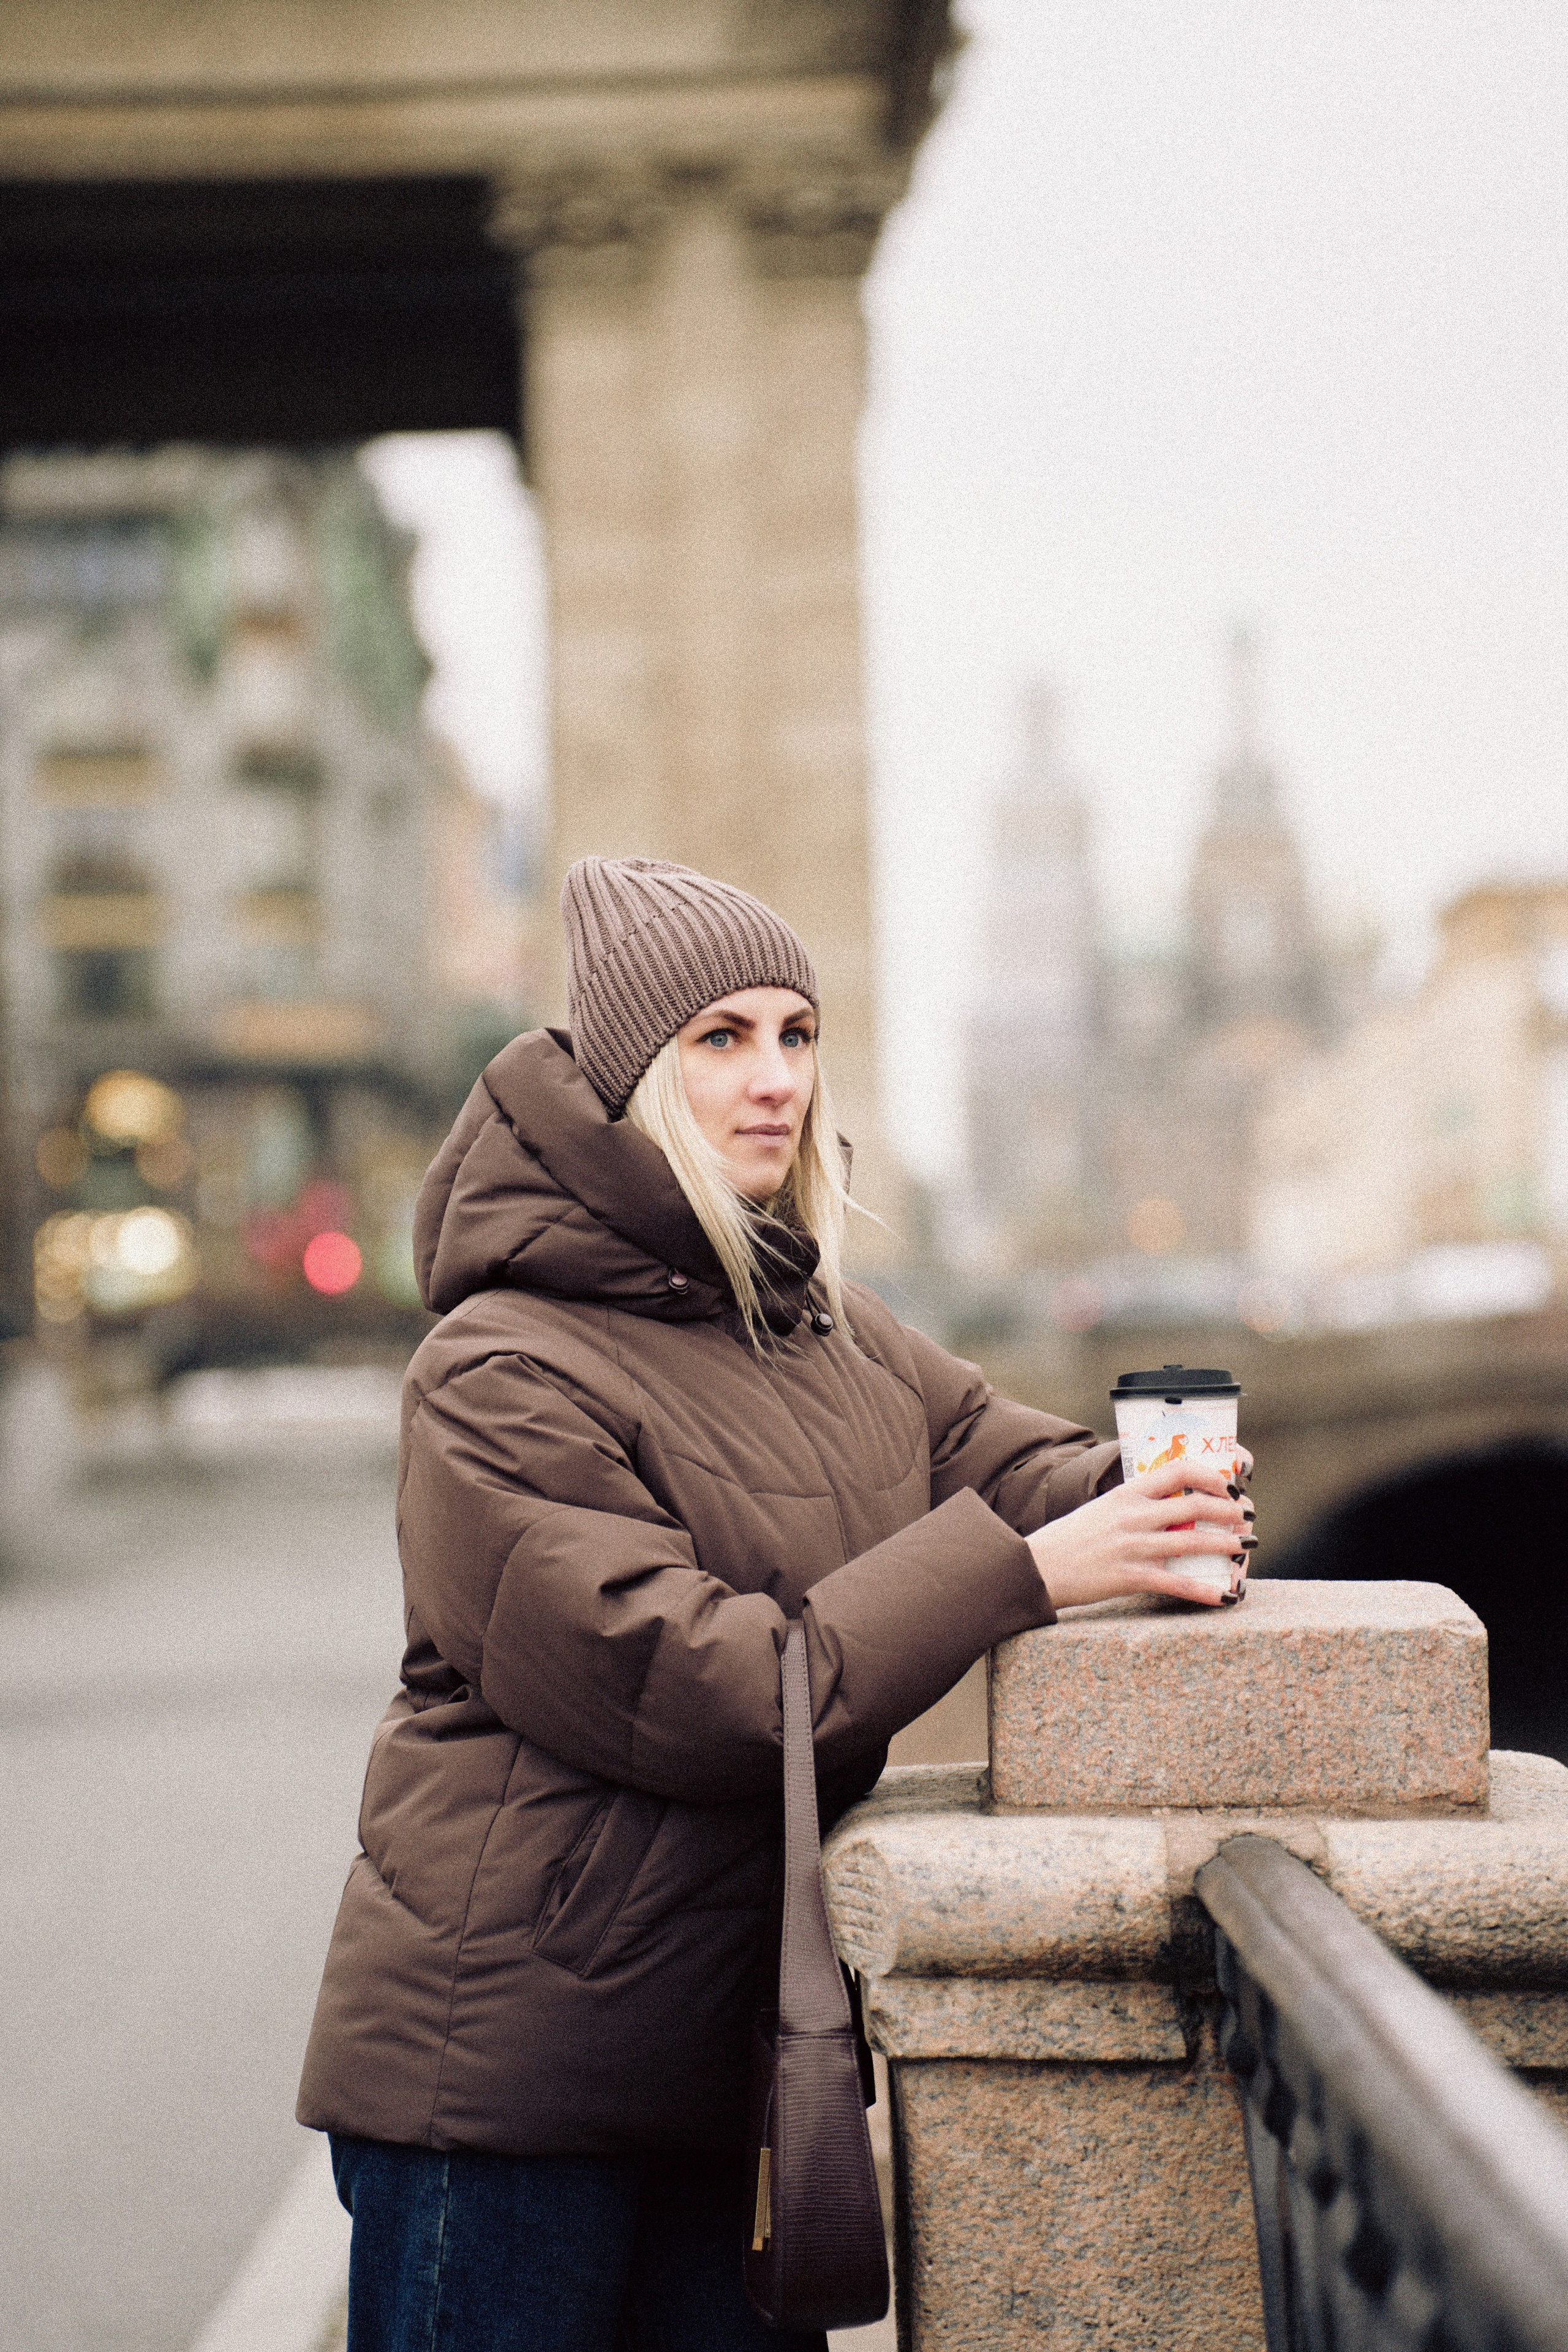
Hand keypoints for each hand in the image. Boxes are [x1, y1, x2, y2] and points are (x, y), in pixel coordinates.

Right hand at [1027, 1459, 1252, 1611]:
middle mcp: (1133, 1515)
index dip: (1211, 1475)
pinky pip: (1178, 1582)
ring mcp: (1133, 1546)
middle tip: (1246, 1517)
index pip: (1177, 1470)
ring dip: (1227, 1544)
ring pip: (1193, 1540)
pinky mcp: (1131, 1577)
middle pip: (1194, 1505)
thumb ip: (1135, 1505)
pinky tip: (1227, 1594)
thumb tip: (1171, 1505)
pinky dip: (1207, 1589)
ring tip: (1246, 1546)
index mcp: (1126, 1494)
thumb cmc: (1072, 1540)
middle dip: (1229, 1510)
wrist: (1039, 1567)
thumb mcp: (1103, 1510)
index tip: (1229, 1485)